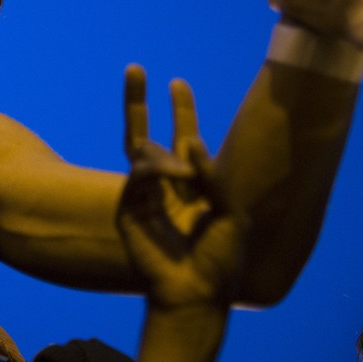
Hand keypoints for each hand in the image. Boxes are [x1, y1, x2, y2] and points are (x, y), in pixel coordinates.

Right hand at [117, 65, 245, 308]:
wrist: (197, 293)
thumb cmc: (221, 260)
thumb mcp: (231, 213)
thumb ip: (213, 176)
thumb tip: (191, 142)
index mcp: (193, 186)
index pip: (184, 139)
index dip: (182, 111)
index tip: (177, 83)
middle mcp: (166, 186)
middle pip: (147, 135)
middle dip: (139, 102)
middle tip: (134, 68)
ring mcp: (144, 196)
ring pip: (139, 151)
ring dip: (155, 138)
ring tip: (174, 149)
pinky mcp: (130, 209)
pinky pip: (141, 176)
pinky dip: (160, 170)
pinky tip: (179, 175)